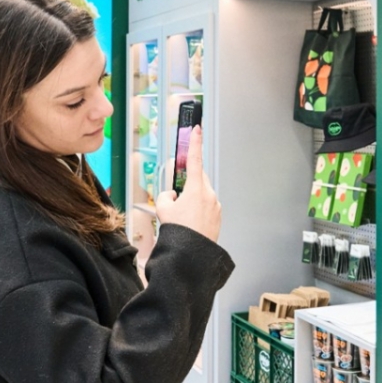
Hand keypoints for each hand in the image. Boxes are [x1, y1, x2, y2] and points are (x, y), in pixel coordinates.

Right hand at [155, 126, 220, 241]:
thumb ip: (166, 196)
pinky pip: (207, 206)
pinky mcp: (218, 215)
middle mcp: (209, 194)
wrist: (192, 254)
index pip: (195, 159)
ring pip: (202, 194)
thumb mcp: (163, 209)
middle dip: (188, 184)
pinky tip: (191, 222)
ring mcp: (216, 205)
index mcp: (196, 188)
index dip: (195, 142)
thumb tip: (172, 195)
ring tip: (183, 217)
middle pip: (198, 179)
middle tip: (176, 198)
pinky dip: (199, 209)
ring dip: (193, 199)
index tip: (197, 129)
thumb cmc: (179, 232)